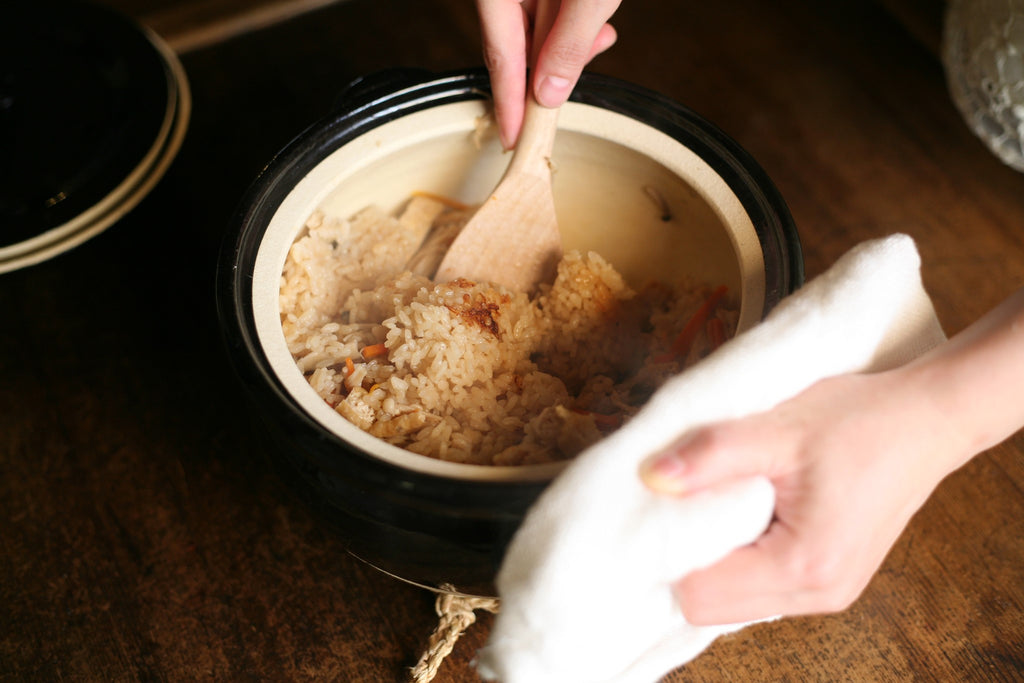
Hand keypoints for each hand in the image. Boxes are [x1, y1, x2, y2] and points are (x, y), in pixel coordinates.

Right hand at [475, 0, 621, 148]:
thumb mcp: (589, 0)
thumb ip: (568, 46)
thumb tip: (549, 94)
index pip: (502, 60)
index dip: (509, 106)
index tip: (513, 139)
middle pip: (517, 45)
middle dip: (552, 68)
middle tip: (576, 78)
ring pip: (536, 30)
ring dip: (569, 42)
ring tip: (599, 36)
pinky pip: (547, 12)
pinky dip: (571, 23)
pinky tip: (594, 22)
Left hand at [639, 286, 1023, 624]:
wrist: (928, 418)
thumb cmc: (862, 419)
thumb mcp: (779, 427)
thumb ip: (711, 455)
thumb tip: (652, 478)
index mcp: (804, 564)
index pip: (699, 594)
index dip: (668, 553)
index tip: (658, 509)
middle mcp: (817, 593)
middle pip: (712, 607)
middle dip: (686, 559)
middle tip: (681, 502)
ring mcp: (825, 591)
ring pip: (734, 600)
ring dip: (714, 557)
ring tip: (714, 502)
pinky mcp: (827, 577)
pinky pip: (760, 585)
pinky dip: (739, 556)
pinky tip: (741, 512)